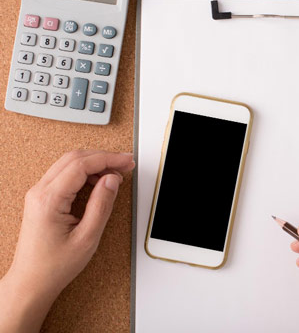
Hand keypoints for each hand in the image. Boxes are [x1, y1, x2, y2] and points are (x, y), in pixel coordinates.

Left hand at [0, 150, 134, 332]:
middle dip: (103, 157)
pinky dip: (85, 173)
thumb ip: (101, 205)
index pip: (81, 165)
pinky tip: (99, 182)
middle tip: (125, 164)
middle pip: (74, 158)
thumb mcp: (87, 237)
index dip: (108, 159)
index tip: (126, 161)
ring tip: (115, 174)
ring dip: (94, 164)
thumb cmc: (54, 266)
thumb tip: (112, 180)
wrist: (32, 281)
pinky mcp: (42, 198)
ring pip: (69, 163)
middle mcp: (40, 192)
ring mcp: (39, 194)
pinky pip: (64, 174)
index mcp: (49, 199)